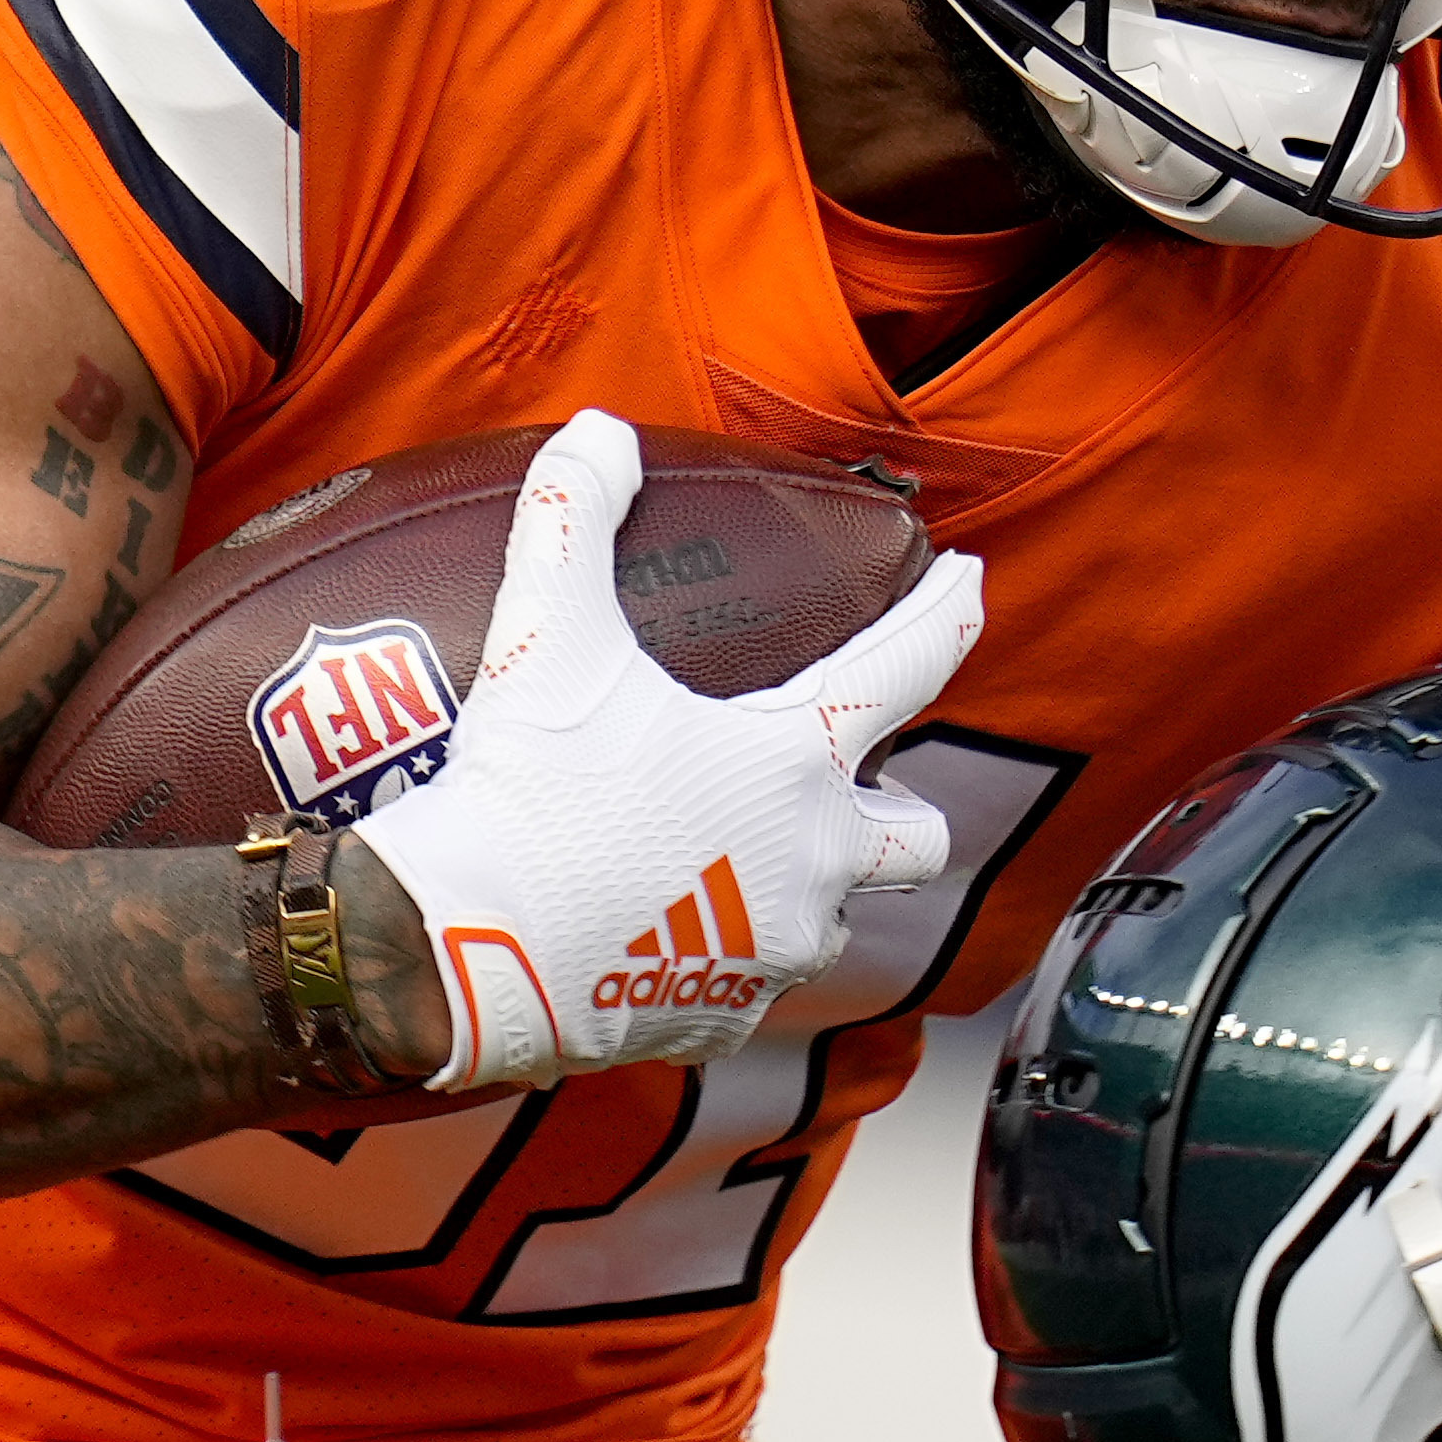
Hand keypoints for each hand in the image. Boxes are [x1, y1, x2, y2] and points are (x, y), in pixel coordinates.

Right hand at [343, 408, 986, 1089]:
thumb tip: (596, 429)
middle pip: (916, 836)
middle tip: (855, 783)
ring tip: (745, 860)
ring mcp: (778, 948)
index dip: (950, 614)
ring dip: (806, 885)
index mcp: (796, 763)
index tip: (970, 582)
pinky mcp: (724, 1012)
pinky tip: (670, 933)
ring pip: (832, 917)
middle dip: (898, 807)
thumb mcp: (547, 639)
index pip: (909, 667)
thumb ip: (572, 519)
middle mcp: (815, 861)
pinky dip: (720, 954)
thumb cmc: (529, 791)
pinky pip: (749, 981)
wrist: (471, 952)